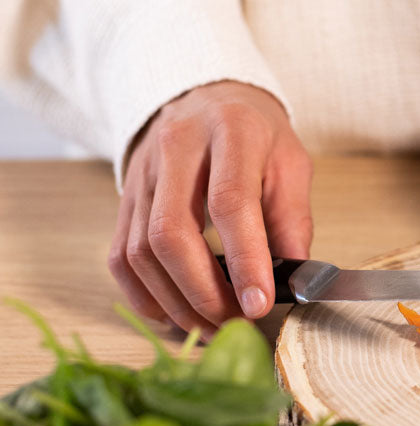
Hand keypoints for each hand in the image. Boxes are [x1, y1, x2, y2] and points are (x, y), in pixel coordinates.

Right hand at [109, 81, 312, 333]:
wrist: (208, 98)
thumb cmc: (256, 137)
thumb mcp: (291, 164)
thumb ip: (293, 221)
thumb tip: (294, 281)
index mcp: (231, 131)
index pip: (230, 203)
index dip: (245, 261)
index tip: (259, 304)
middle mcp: (177, 147)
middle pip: (172, 233)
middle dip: (204, 292)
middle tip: (235, 323)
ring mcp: (144, 173)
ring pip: (141, 251)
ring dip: (176, 302)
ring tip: (212, 327)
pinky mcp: (126, 198)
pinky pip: (120, 256)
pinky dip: (145, 295)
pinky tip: (174, 314)